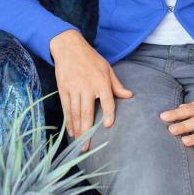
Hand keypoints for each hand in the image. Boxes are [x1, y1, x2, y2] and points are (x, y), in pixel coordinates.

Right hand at [49, 29, 133, 150]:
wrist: (69, 47)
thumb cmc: (91, 58)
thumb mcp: (107, 68)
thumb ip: (117, 85)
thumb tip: (130, 96)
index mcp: (101, 80)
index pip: (107, 99)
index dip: (108, 112)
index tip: (108, 125)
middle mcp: (87, 86)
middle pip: (87, 112)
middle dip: (87, 131)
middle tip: (88, 147)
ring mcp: (73, 88)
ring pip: (75, 113)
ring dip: (78, 130)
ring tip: (80, 143)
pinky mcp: (63, 89)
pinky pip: (66, 109)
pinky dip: (69, 121)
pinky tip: (71, 132)